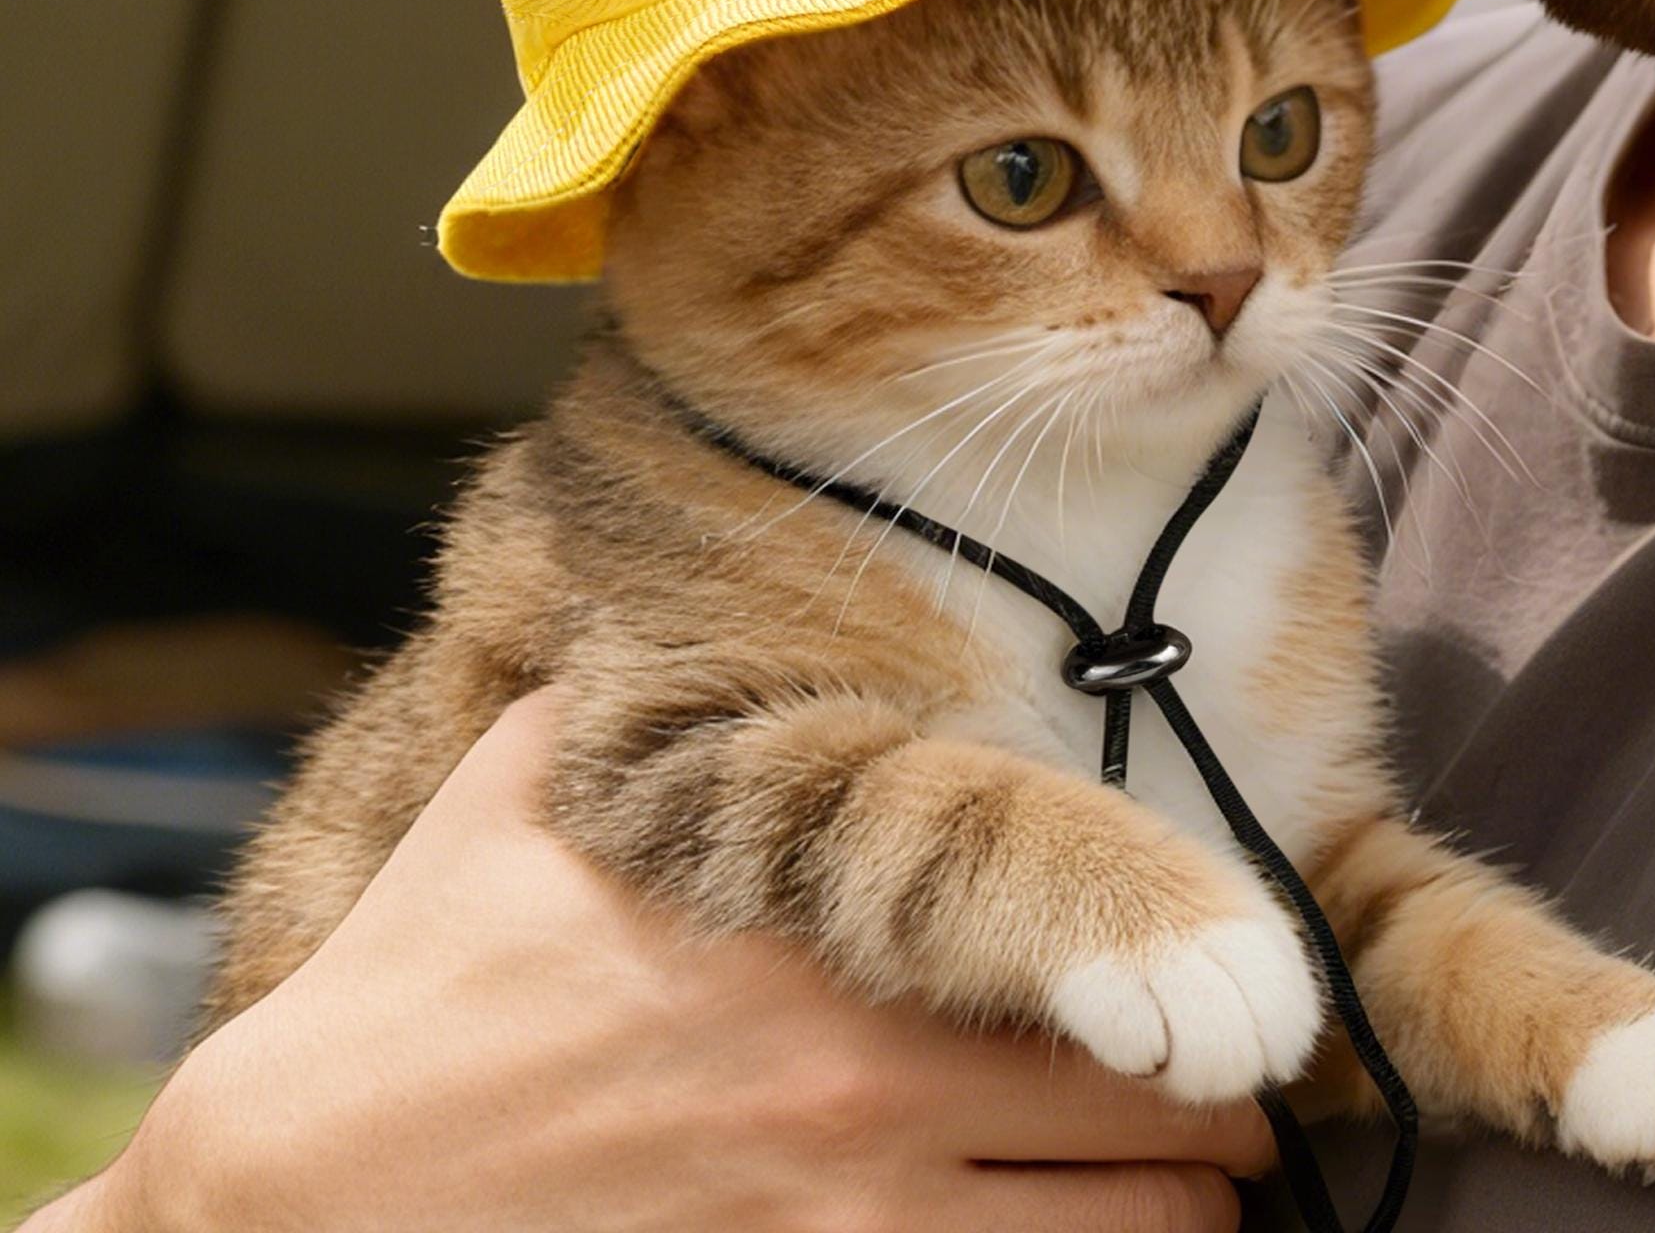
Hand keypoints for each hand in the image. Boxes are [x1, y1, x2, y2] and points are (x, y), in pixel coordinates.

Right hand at [43, 690, 1270, 1232]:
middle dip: (1215, 1106)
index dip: (1193, 961)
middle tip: (1212, 1084)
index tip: (1216, 960)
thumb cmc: (425, 985)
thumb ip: (643, 700)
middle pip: (1171, 1130)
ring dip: (1173, 1213)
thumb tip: (681, 610)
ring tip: (1162, 1184)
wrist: (309, 1195)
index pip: (1103, 950)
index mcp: (830, 948)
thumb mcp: (527, 790)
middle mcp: (875, 1104)